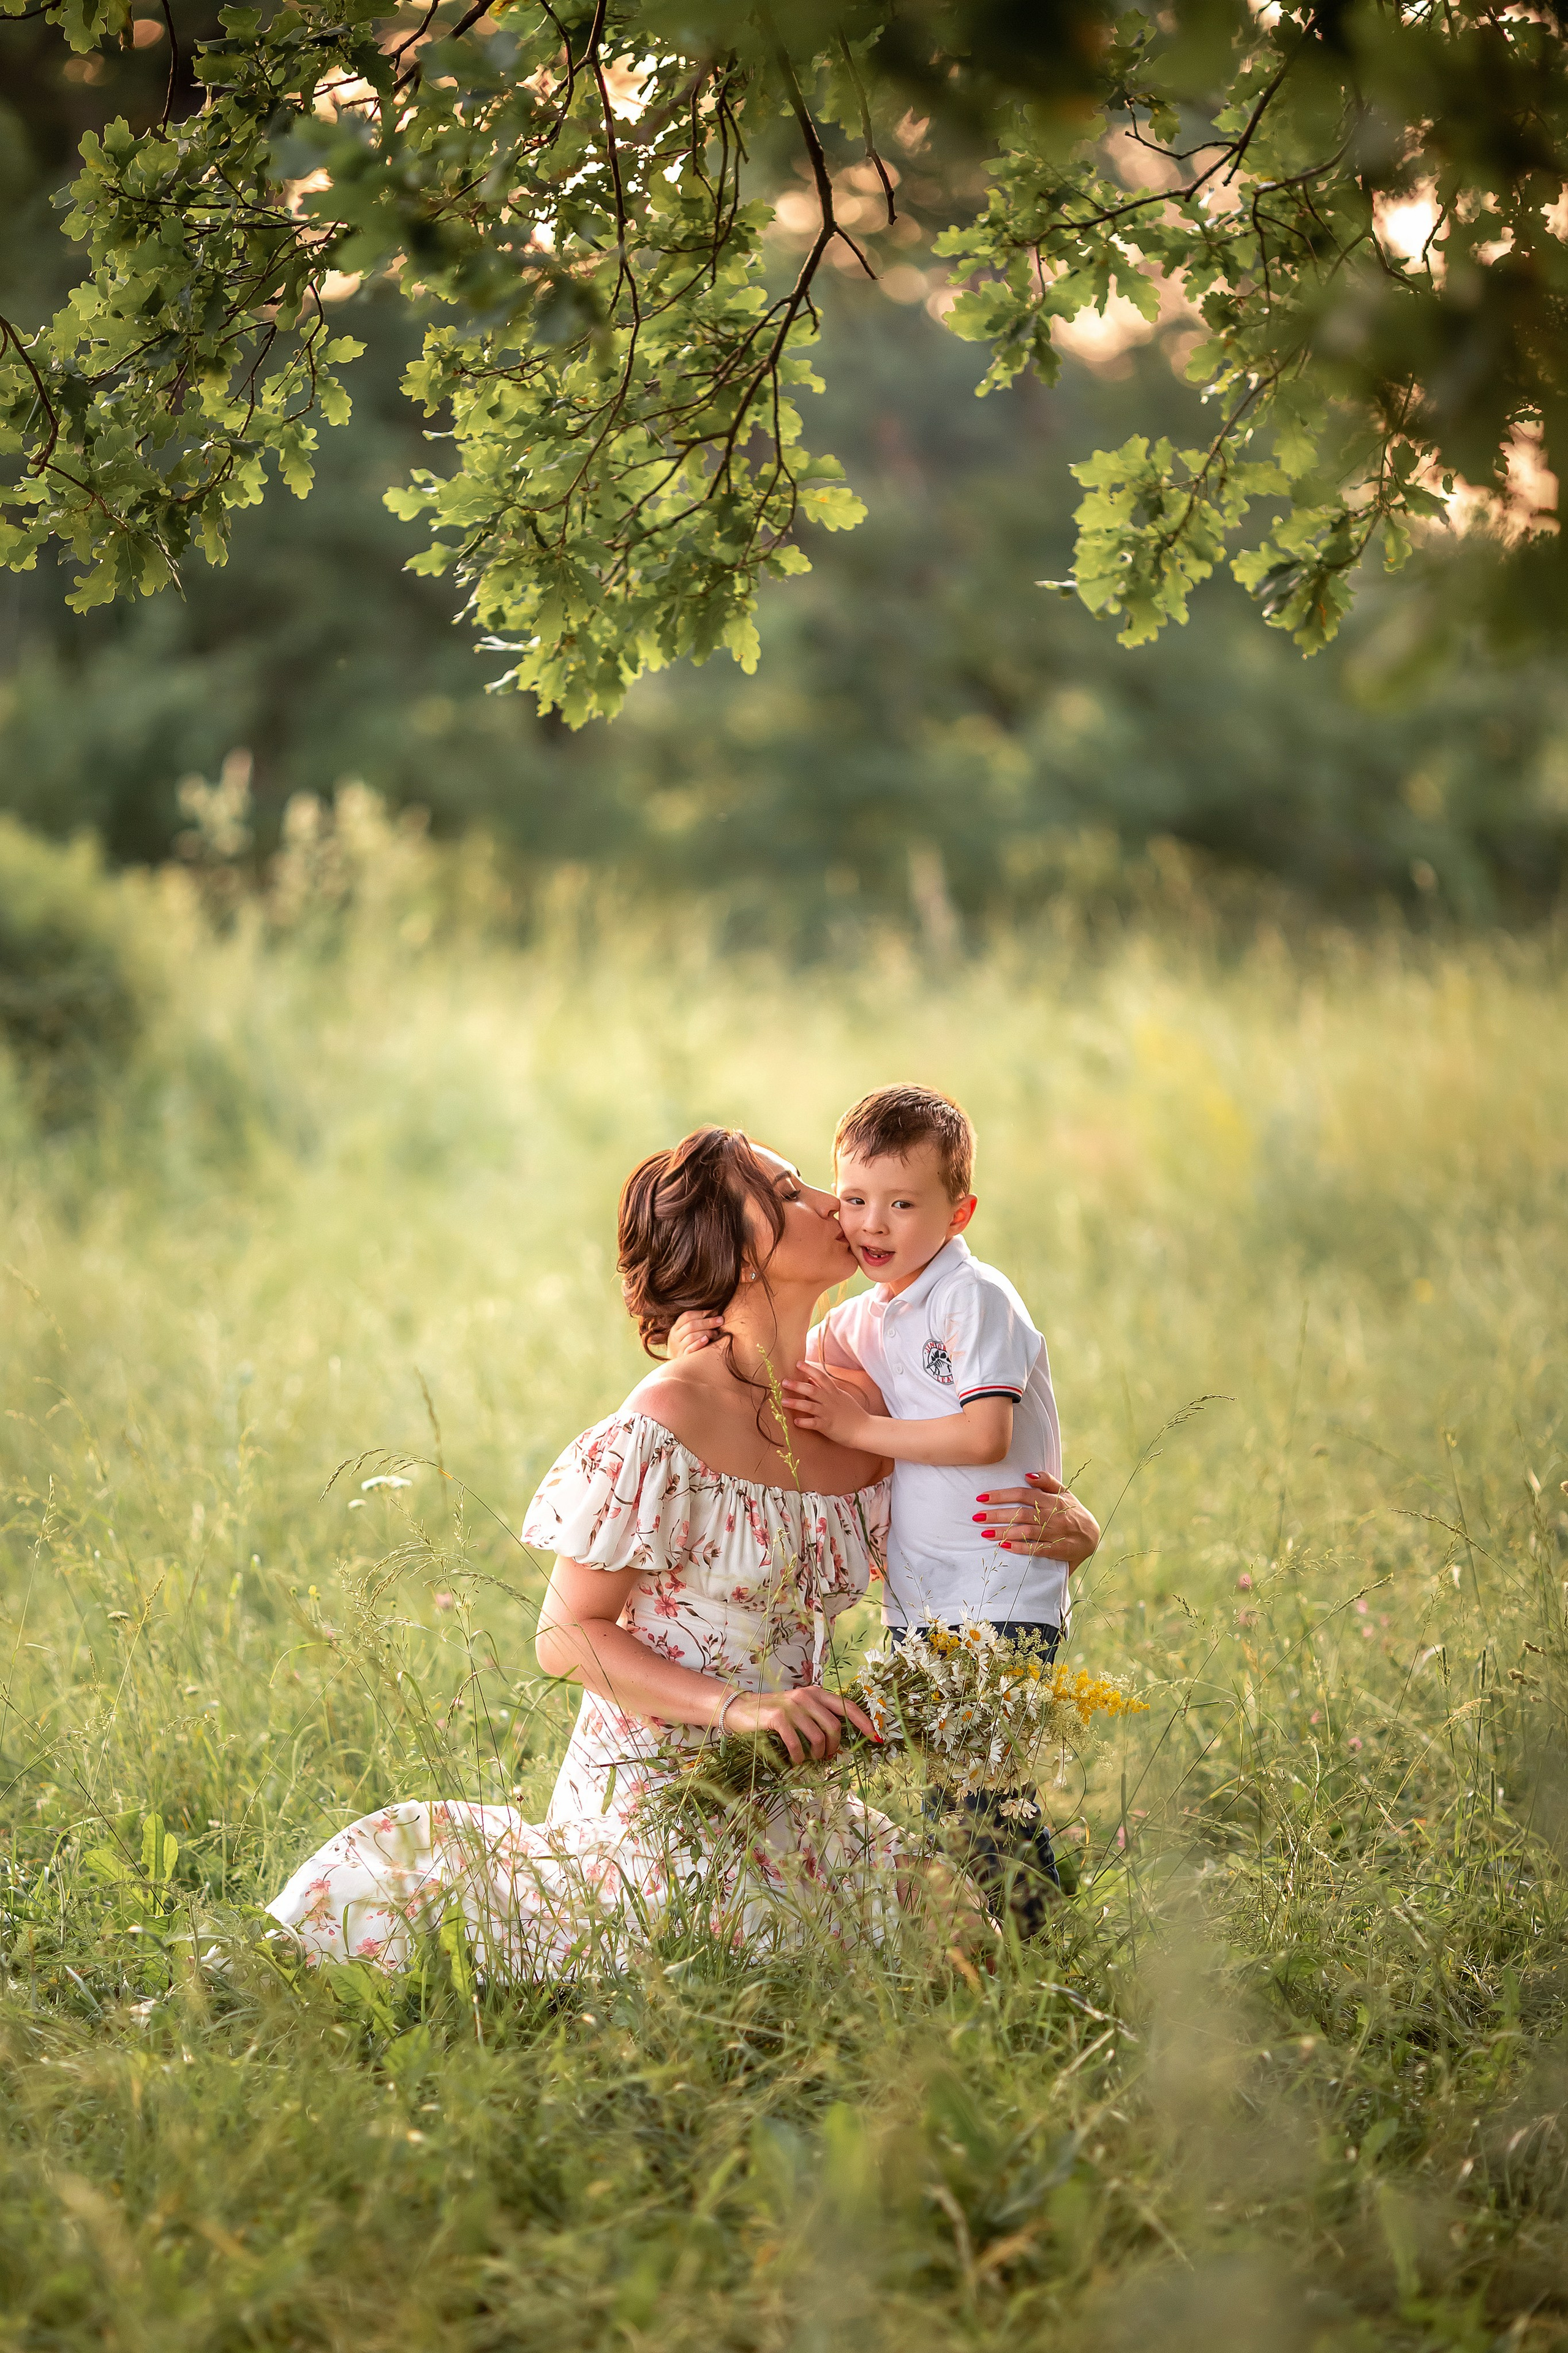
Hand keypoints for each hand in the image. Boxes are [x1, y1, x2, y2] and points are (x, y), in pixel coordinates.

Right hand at [666, 1309, 723, 1357]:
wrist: (675, 1369)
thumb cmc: (685, 1347)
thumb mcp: (685, 1335)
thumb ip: (695, 1325)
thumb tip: (715, 1314)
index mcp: (675, 1329)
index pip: (687, 1316)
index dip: (701, 1313)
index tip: (715, 1312)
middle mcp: (674, 1337)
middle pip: (691, 1325)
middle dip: (708, 1322)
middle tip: (720, 1321)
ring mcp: (677, 1348)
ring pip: (691, 1336)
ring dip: (706, 1332)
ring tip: (716, 1333)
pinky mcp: (682, 1358)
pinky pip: (690, 1349)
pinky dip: (698, 1344)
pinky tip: (707, 1340)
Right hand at [721, 1683, 878, 1765]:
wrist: (740, 1710)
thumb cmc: (772, 1714)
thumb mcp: (799, 1710)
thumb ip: (817, 1717)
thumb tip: (839, 1740)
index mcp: (815, 1693)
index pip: (846, 1706)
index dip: (864, 1722)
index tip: (875, 1737)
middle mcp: (806, 1696)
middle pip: (834, 1726)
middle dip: (834, 1747)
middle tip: (827, 1757)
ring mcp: (792, 1706)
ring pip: (818, 1737)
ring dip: (817, 1754)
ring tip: (810, 1758)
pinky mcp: (778, 1718)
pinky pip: (797, 1743)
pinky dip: (799, 1756)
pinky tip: (795, 1760)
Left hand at [779, 1361, 871, 1447]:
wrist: (864, 1429)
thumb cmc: (852, 1413)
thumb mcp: (841, 1397)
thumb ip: (826, 1389)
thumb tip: (811, 1380)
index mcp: (834, 1393)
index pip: (821, 1377)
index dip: (810, 1369)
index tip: (798, 1363)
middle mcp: (830, 1401)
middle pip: (812, 1390)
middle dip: (797, 1385)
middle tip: (784, 1381)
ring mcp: (829, 1413)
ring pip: (810, 1406)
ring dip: (796, 1403)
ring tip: (784, 1401)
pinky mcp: (828, 1426)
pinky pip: (814, 1423)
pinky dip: (805, 1422)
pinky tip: (795, 1422)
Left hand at [973, 1470, 1099, 1567]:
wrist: (1092, 1536)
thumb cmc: (1073, 1511)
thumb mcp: (1065, 1493)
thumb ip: (1047, 1481)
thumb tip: (1028, 1475)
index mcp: (1053, 1500)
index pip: (1023, 1494)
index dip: (1001, 1495)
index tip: (982, 1498)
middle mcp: (1053, 1515)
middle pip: (1021, 1513)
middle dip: (997, 1515)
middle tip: (976, 1516)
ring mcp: (1055, 1533)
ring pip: (1026, 1531)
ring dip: (1003, 1532)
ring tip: (984, 1533)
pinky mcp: (1058, 1549)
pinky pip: (1036, 1549)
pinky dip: (1020, 1547)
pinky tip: (1004, 1547)